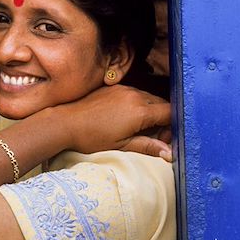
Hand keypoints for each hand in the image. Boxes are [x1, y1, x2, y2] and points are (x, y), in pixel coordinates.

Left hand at [56, 85, 172, 160]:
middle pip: (162, 104)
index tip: (165, 139)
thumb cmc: (92, 137)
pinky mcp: (115, 87)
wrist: (65, 122)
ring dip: (151, 112)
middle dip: (164, 120)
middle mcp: (135, 95)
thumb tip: (170, 153)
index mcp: (140, 111)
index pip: (171, 113)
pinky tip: (126, 118)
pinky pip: (135, 94)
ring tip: (137, 129)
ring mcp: (124, 89)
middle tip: (153, 137)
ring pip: (149, 98)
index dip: (173, 127)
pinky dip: (138, 105)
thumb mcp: (122, 145)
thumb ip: (148, 146)